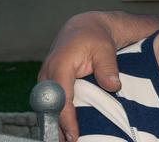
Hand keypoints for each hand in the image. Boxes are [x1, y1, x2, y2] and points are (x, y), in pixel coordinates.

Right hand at [39, 12, 122, 141]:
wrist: (83, 28)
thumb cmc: (94, 37)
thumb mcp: (105, 48)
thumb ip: (108, 67)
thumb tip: (113, 86)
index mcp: (60, 65)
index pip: (61, 98)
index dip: (66, 119)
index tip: (74, 136)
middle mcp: (48, 74)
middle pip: (49, 109)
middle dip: (56, 130)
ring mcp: (45, 80)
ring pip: (46, 110)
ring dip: (54, 128)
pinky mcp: (48, 85)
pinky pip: (49, 106)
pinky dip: (55, 120)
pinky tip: (63, 135)